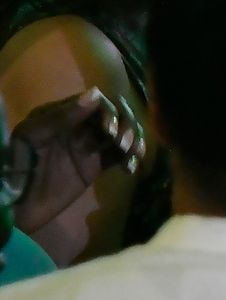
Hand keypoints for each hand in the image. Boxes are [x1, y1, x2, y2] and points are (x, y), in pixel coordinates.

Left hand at [5, 88, 144, 234]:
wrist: (18, 203)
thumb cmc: (21, 165)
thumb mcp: (34, 135)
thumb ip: (62, 116)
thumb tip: (96, 95)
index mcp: (61, 114)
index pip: (95, 103)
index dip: (109, 112)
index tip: (111, 130)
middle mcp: (78, 126)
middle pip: (113, 117)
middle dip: (125, 127)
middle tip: (124, 144)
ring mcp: (89, 146)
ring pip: (120, 135)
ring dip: (133, 141)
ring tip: (132, 155)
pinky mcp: (96, 166)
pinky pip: (119, 157)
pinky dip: (130, 159)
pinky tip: (130, 168)